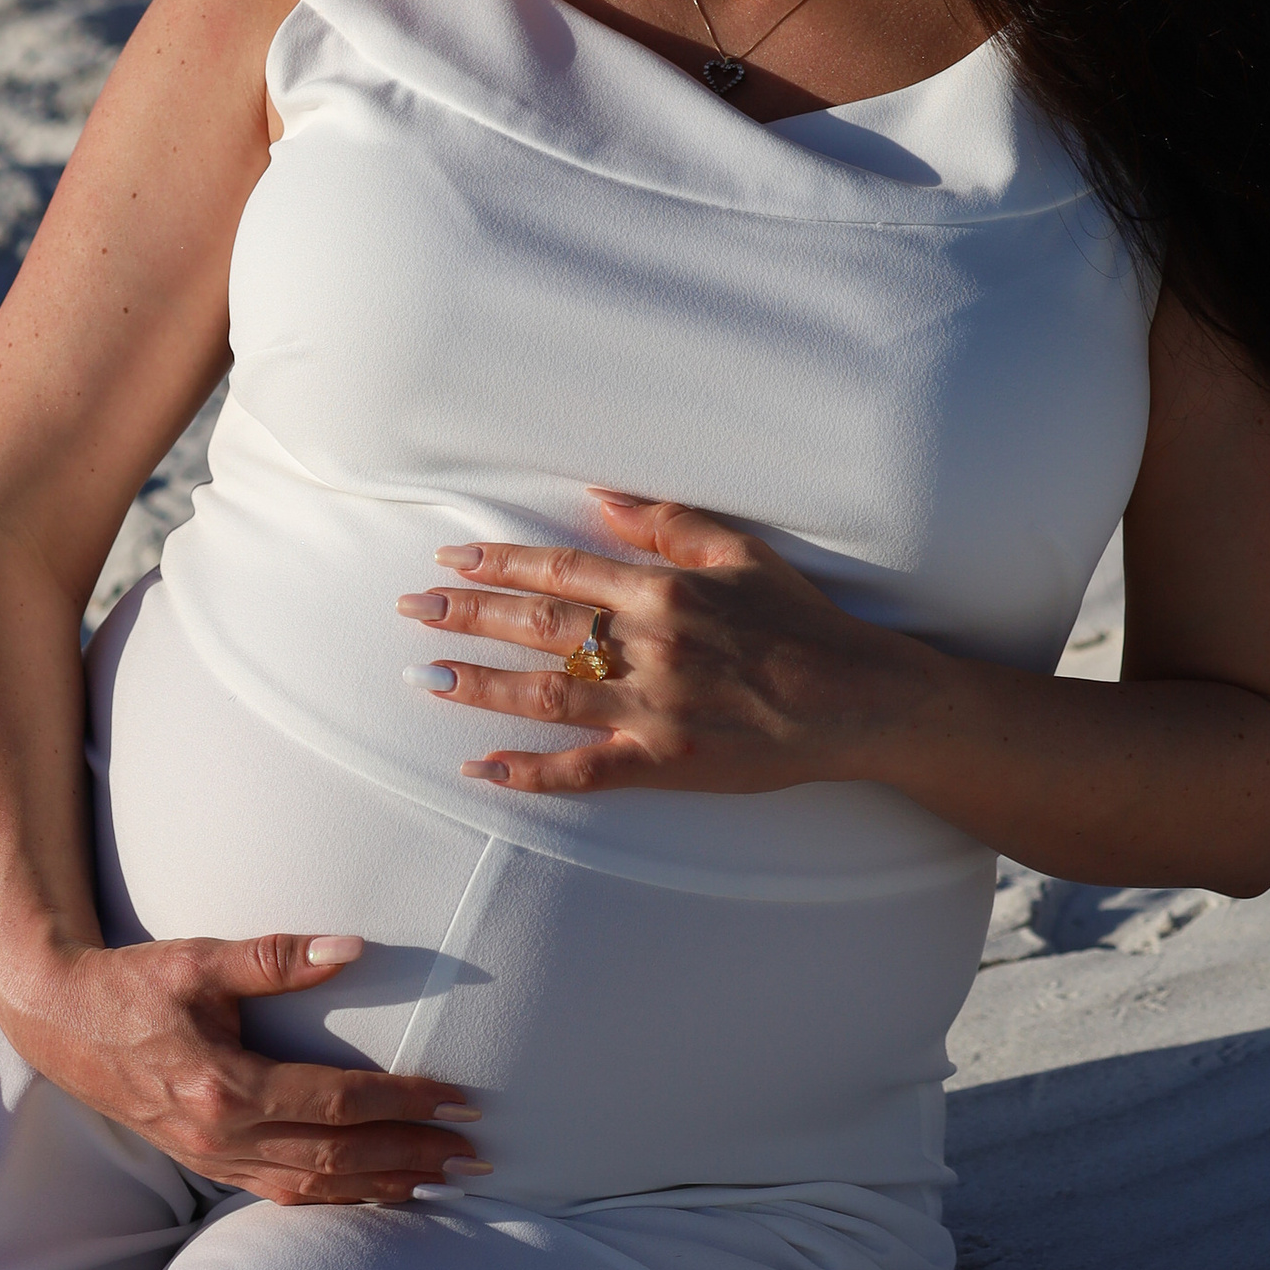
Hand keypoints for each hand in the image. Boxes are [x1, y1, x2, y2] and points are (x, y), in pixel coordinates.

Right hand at [0, 933, 483, 1206]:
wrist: (60, 1023)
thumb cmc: (132, 984)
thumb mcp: (199, 960)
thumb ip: (276, 958)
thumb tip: (352, 948)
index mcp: (225, 1085)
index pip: (337, 1101)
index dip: (404, 1103)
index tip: (459, 1100)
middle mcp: (222, 1135)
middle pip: (337, 1157)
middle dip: (412, 1156)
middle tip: (474, 1155)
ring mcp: (213, 1158)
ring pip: (314, 1187)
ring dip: (383, 1185)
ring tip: (442, 1181)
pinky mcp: (207, 1164)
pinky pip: (283, 1192)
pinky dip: (337, 1197)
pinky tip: (377, 1191)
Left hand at [394, 490, 925, 797]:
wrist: (857, 699)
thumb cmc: (802, 620)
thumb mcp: (741, 551)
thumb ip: (667, 522)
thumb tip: (598, 498)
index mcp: (664, 589)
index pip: (560, 569)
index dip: (498, 562)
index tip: (450, 558)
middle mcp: (649, 645)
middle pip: (538, 625)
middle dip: (467, 615)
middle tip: (412, 609)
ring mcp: (652, 708)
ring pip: (544, 694)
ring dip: (478, 685)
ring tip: (424, 678)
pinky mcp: (664, 762)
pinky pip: (582, 772)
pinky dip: (528, 771)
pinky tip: (481, 766)